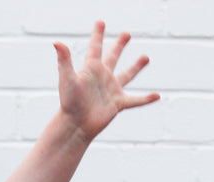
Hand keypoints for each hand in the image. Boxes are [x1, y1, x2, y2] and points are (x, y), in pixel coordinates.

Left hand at [55, 21, 158, 140]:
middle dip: (119, 46)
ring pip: (126, 75)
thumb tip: (57, 43)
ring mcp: (111, 90)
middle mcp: (102, 78)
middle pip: (112, 57)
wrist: (75, 126)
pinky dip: (146, 99)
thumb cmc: (69, 103)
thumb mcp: (67, 79)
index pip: (95, 47)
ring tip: (146, 57)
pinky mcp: (117, 104)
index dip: (98, 35)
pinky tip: (157, 96)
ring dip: (136, 67)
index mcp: (91, 69)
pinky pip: (135, 101)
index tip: (100, 22)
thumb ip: (64, 60)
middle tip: (126, 34)